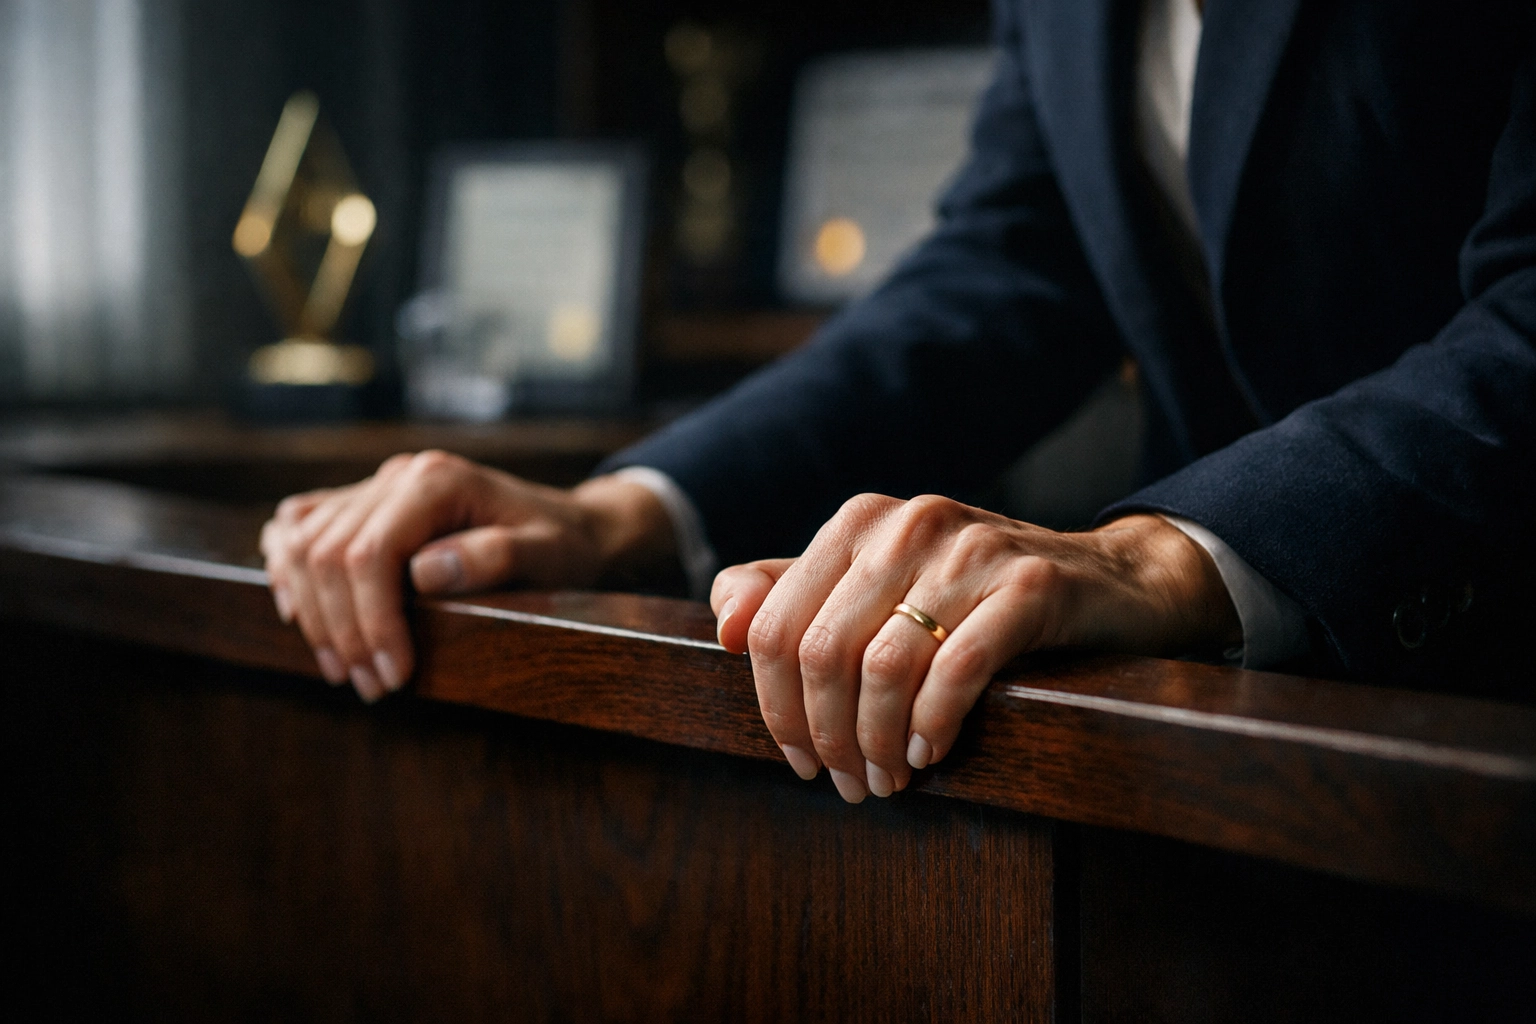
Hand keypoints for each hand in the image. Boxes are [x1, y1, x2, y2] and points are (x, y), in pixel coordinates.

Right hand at [261, 451, 674, 701]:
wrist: (569, 525)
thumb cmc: (561, 544)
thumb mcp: (548, 555)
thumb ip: (495, 558)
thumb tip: (426, 572)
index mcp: (436, 480)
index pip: (372, 552)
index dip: (372, 620)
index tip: (394, 675)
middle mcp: (397, 475)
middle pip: (328, 553)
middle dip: (343, 629)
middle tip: (371, 687)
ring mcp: (375, 486)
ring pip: (304, 544)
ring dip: (313, 613)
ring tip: (345, 669)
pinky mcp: (363, 505)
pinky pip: (299, 528)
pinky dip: (288, 570)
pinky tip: (299, 612)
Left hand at [710, 494, 1239, 802]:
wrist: (1110, 581)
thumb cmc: (977, 598)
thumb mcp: (881, 588)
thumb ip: (795, 596)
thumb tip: (725, 625)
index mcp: (858, 522)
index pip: (777, 626)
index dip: (776, 707)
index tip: (800, 759)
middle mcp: (907, 523)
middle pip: (822, 652)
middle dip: (827, 735)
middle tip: (848, 784)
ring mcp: (970, 549)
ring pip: (883, 666)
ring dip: (878, 743)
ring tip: (890, 779)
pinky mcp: (1031, 584)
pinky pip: (957, 669)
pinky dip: (934, 724)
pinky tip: (934, 753)